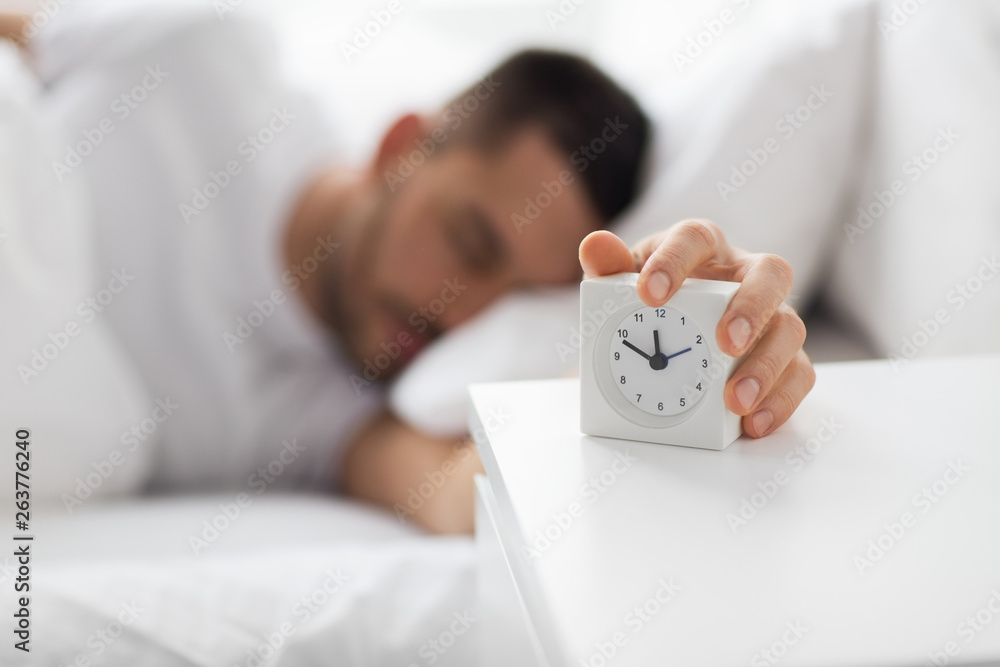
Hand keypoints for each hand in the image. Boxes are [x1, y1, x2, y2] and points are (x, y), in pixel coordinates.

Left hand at [579, 220, 814, 437]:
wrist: (662, 335)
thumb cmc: (649, 301)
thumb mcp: (621, 285)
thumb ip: (608, 268)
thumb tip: (594, 245)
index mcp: (702, 249)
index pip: (696, 238)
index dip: (675, 261)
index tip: (649, 294)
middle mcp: (745, 276)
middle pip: (770, 274)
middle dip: (751, 308)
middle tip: (724, 343)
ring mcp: (770, 317)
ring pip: (791, 328)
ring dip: (767, 365)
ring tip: (735, 399)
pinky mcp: (783, 357)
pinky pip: (799, 374)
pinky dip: (781, 400)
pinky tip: (753, 422)